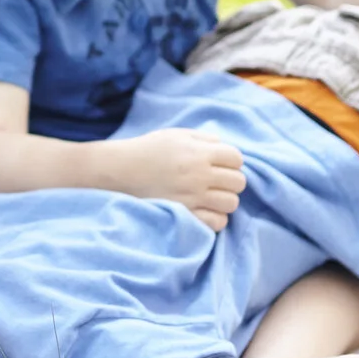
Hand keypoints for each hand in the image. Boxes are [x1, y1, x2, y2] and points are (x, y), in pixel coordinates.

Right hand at [108, 128, 245, 228]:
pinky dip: (215, 218)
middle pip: (238, 182)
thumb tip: (223, 148)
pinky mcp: (186, 215)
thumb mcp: (175, 135)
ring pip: (231, 203)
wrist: (119, 171)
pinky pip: (218, 222)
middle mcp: (200, 175)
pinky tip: (204, 210)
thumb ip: (203, 139)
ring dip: (224, 200)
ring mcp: (193, 198)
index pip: (236, 158)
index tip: (218, 164)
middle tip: (215, 181)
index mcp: (199, 153)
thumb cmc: (147, 150)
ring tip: (210, 197)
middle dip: (230, 181)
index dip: (230, 161)